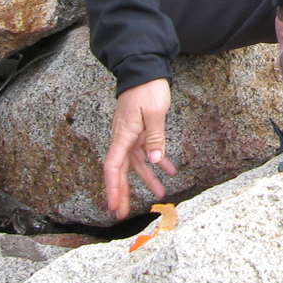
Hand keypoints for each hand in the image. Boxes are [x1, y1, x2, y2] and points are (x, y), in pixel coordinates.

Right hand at [103, 77, 176, 218]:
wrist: (144, 68)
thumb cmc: (148, 89)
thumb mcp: (155, 113)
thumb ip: (155, 137)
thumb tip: (154, 161)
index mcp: (124, 135)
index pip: (113, 167)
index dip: (112, 188)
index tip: (113, 206)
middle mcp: (123, 137)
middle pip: (120, 170)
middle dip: (123, 192)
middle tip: (123, 214)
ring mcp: (131, 134)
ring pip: (136, 163)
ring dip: (147, 178)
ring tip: (161, 194)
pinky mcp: (139, 129)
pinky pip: (146, 150)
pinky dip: (157, 160)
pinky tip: (170, 169)